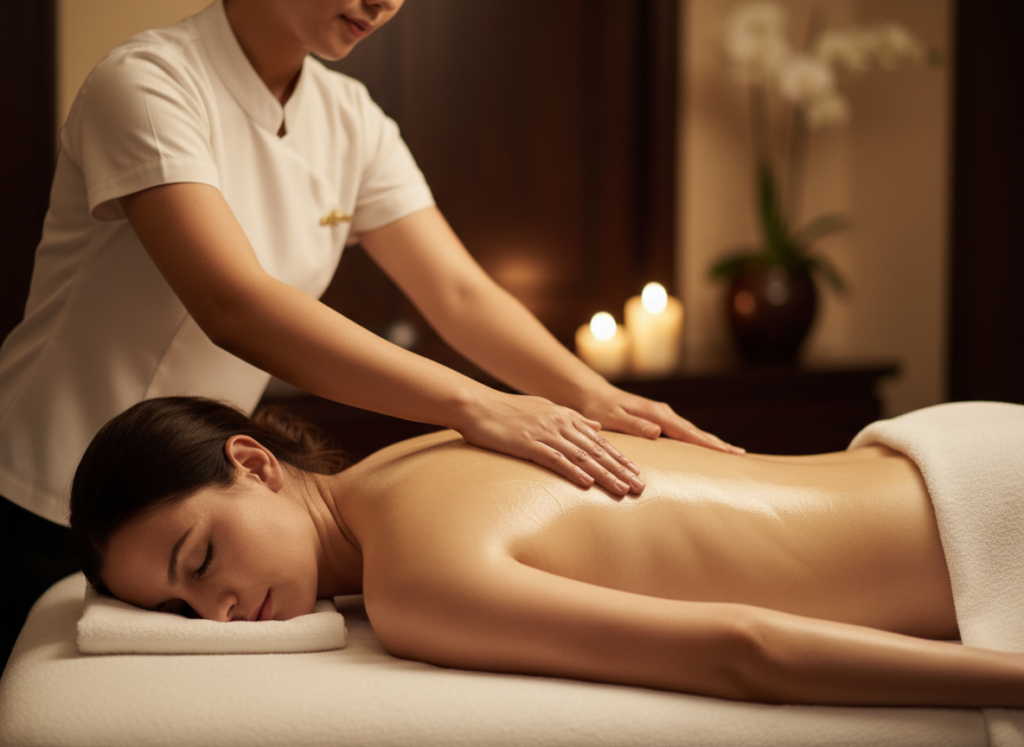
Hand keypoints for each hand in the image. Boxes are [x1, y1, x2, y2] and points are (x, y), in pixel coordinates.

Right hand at [455, 392, 645, 495]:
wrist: (476, 405)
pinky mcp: (528, 444)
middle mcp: (560, 423)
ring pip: (583, 456)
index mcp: (565, 416)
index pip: (599, 439)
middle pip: (597, 450)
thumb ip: (572, 418)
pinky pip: (555, 460)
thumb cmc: (506, 411)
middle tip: (640, 487)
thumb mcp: (545, 408)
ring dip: (605, 475)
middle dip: (621, 470)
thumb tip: (596, 426)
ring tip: (622, 490)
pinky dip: (573, 471)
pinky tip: (587, 484)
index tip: (636, 472)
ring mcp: (545, 433)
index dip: (620, 457)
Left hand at [579, 386, 744, 453]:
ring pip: (691, 431)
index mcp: (656, 414)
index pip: (688, 432)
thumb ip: (634, 426)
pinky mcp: (658, 421)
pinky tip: (704, 448)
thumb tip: (658, 432)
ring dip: (711, 442)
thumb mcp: (613, 419)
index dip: (709, 444)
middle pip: (696, 431)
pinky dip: (697, 440)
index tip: (729, 452)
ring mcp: (662, 417)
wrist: (592, 396)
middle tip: (741, 455)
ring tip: (731, 453)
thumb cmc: (599, 410)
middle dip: (718, 444)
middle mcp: (663, 414)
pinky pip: (683, 432)